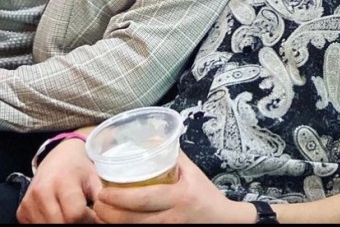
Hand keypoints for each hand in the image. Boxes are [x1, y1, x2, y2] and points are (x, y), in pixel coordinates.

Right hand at [17, 138, 97, 223]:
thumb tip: (105, 216)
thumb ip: (99, 197)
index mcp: (63, 181)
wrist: (59, 156)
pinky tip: (59, 214)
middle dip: (76, 224)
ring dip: (63, 225)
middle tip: (84, 217)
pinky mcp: (21, 210)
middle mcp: (42, 192)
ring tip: (73, 215)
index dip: (88, 219)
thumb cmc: (79, 167)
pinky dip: (50, 223)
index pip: (75, 214)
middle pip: (61, 224)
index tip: (94, 216)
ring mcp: (29, 202)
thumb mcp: (93, 177)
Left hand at [91, 151, 246, 224]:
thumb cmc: (206, 195)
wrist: (222, 221)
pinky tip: (115, 221)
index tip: (103, 191)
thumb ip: (173, 159)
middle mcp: (171, 217)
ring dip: (111, 222)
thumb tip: (152, 140)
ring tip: (100, 212)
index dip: (119, 197)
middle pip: (131, 220)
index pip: (143, 199)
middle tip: (97, 202)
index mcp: (179, 196)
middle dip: (108, 213)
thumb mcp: (193, 173)